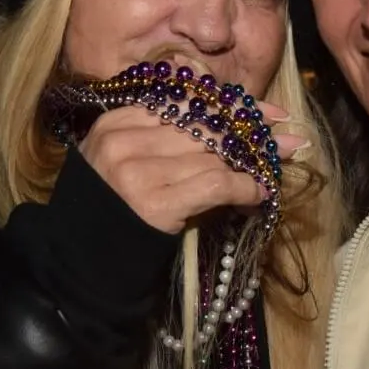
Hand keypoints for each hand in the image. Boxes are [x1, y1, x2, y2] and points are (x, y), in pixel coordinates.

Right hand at [78, 100, 305, 234]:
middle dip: (251, 131)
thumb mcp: (125, 163)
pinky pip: (215, 184)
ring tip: (275, 171)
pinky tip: (258, 195)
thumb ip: (164, 138)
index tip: (265, 111)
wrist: (78, 268)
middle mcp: (123, 141)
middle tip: (289, 138)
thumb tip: (232, 123)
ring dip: (251, 165)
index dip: (231, 103)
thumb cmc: (110, 215)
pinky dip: (243, 189)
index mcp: (115, 123)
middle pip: (202, 124)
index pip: (184, 99)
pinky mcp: (153, 205)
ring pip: (212, 155)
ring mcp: (135, 172)